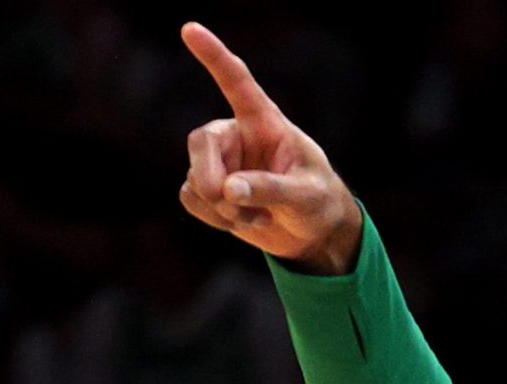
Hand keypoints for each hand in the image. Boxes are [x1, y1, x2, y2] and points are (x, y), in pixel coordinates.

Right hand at [177, 21, 362, 273]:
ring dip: (220, 207)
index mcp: (265, 122)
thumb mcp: (305, 194)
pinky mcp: (209, 190)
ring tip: (255, 217)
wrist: (311, 232)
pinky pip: (191, 200)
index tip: (189, 28)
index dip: (214, 56)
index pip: (237, 82)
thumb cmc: (317, 201)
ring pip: (195, 178)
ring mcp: (221, 163)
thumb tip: (228, 190)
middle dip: (207, 174)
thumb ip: (271, 189)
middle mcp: (237, 136)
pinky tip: (243, 222)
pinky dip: (214, 218)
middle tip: (224, 198)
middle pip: (201, 141)